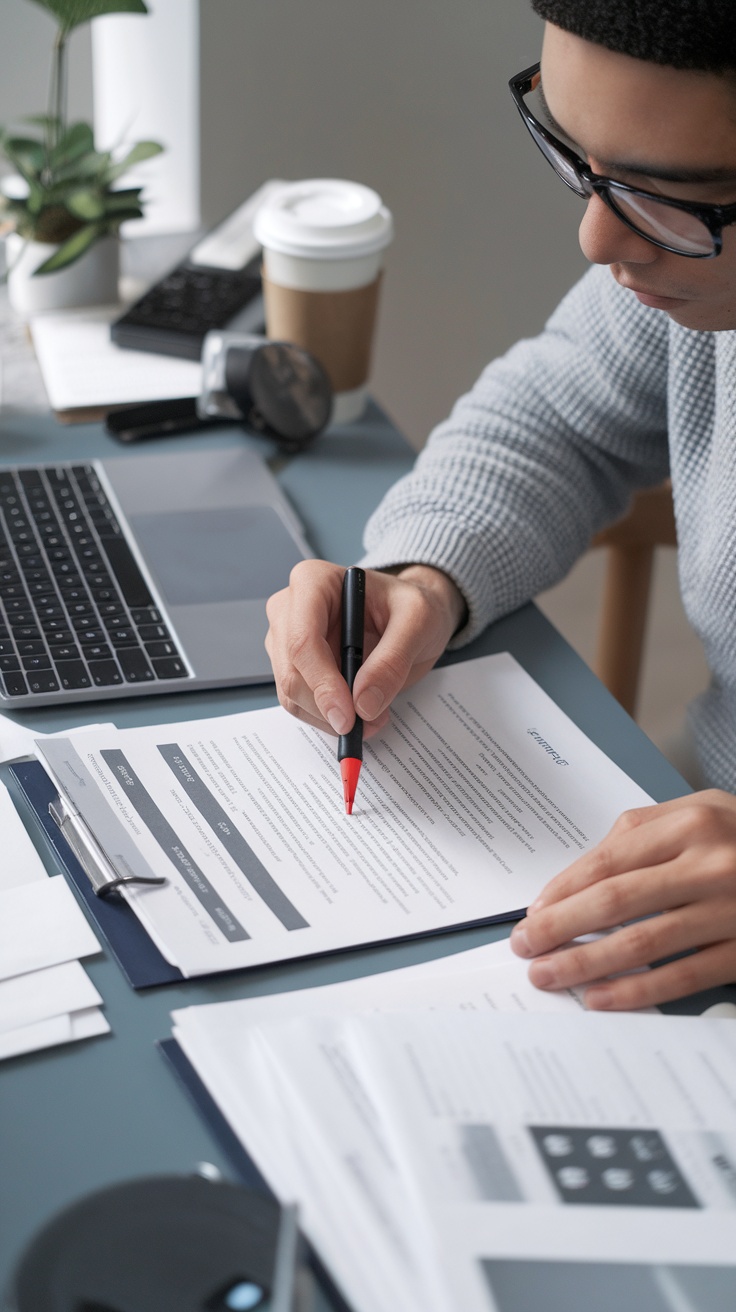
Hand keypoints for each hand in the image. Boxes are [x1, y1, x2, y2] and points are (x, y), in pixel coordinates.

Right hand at [265, 560, 465, 737]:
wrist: (408, 616)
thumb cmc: (409, 607)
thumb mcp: (418, 622)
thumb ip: (392, 660)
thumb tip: (363, 704)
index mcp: (313, 582)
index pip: (302, 639)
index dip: (322, 682)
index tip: (348, 715)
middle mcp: (290, 608)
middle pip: (291, 671)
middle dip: (327, 705)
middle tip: (366, 722)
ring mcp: (286, 639)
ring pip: (291, 693)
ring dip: (329, 716)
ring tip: (372, 716)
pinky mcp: (294, 666)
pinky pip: (300, 703)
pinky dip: (328, 718)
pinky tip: (359, 712)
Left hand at [510, 790, 735, 1009]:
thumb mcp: (703, 809)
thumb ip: (643, 831)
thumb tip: (579, 874)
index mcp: (692, 823)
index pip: (608, 861)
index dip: (563, 890)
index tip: (533, 911)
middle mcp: (711, 864)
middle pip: (615, 902)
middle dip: (560, 928)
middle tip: (526, 946)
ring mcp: (731, 912)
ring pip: (642, 944)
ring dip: (586, 964)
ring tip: (549, 975)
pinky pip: (682, 977)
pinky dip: (636, 992)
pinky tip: (601, 998)